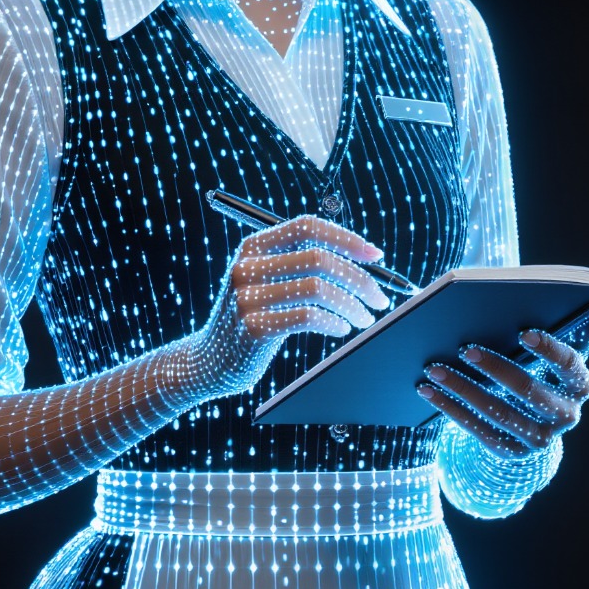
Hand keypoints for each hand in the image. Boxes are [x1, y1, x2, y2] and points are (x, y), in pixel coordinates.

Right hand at [181, 214, 390, 398]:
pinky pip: (308, 317)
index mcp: (253, 246)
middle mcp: (247, 266)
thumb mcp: (267, 282)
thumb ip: (302, 264)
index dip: (346, 238)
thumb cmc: (254, 317)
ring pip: (318, 289)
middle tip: (380, 298)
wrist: (209, 360)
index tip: (376, 256)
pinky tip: (341, 329)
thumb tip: (364, 258)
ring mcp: (247, 297)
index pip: (307, 227)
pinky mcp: (253, 328)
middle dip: (360, 278)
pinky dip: (334, 322)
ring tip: (364, 318)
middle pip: (318, 258)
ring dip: (352, 304)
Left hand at [416, 299, 588, 456]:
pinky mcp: (510, 452)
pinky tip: (427, 390)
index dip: (549, 350)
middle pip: (530, 391)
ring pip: (498, 412)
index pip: (570, 367)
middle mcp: (564, 416)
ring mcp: (537, 438)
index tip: (523, 330)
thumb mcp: (565, 351)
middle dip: (496, 368)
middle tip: (464, 346)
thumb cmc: (546, 372)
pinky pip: (477, 431)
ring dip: (463, 389)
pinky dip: (451, 408)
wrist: (534, 422)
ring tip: (434, 367)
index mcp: (580, 386)